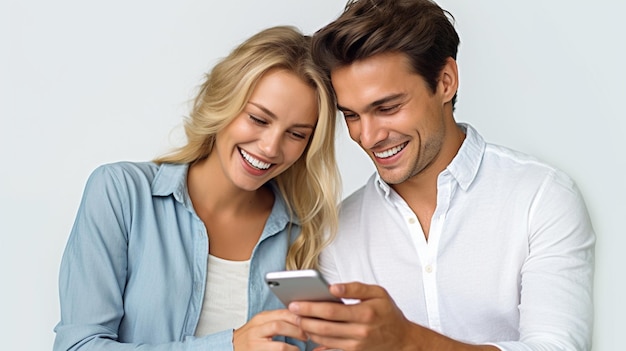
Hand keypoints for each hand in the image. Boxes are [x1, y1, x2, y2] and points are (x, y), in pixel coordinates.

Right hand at [233, 309, 306, 350]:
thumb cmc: (250, 337)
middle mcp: (257, 330)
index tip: (309, 321)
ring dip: (294, 347)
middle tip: (307, 335)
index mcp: (261, 318)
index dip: (299, 317)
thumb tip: (300, 317)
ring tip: (300, 347)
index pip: (283, 313)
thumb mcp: (261, 324)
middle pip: (281, 326)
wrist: (231, 347)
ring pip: (281, 345)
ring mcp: (256, 344)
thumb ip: (277, 319)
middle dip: (298, 331)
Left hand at [288, 282, 413, 350]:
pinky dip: (318, 342)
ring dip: (308, 330)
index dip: (311, 307)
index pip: (332, 311)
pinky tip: (309, 333)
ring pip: (325, 339)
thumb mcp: (378, 293)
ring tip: (297, 320)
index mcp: (365, 313)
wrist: (402, 339)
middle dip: (304, 319)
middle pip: (325, 327)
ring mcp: (356, 345)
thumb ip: (355, 288)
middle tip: (291, 311)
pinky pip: (331, 349)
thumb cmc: (388, 313)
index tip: (296, 302)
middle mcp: (359, 331)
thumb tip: (333, 288)